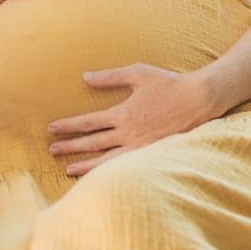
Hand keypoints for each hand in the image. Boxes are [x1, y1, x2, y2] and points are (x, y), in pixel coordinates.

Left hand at [47, 63, 214, 176]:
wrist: (199, 100)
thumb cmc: (169, 84)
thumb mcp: (137, 73)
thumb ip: (109, 77)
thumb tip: (84, 77)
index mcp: (123, 113)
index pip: (88, 123)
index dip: (68, 126)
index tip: (52, 129)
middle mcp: (129, 133)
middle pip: (93, 143)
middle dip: (70, 146)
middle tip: (51, 150)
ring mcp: (140, 146)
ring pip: (107, 160)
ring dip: (86, 165)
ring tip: (68, 170)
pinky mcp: (151, 153)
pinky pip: (125, 165)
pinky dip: (109, 171)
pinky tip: (99, 176)